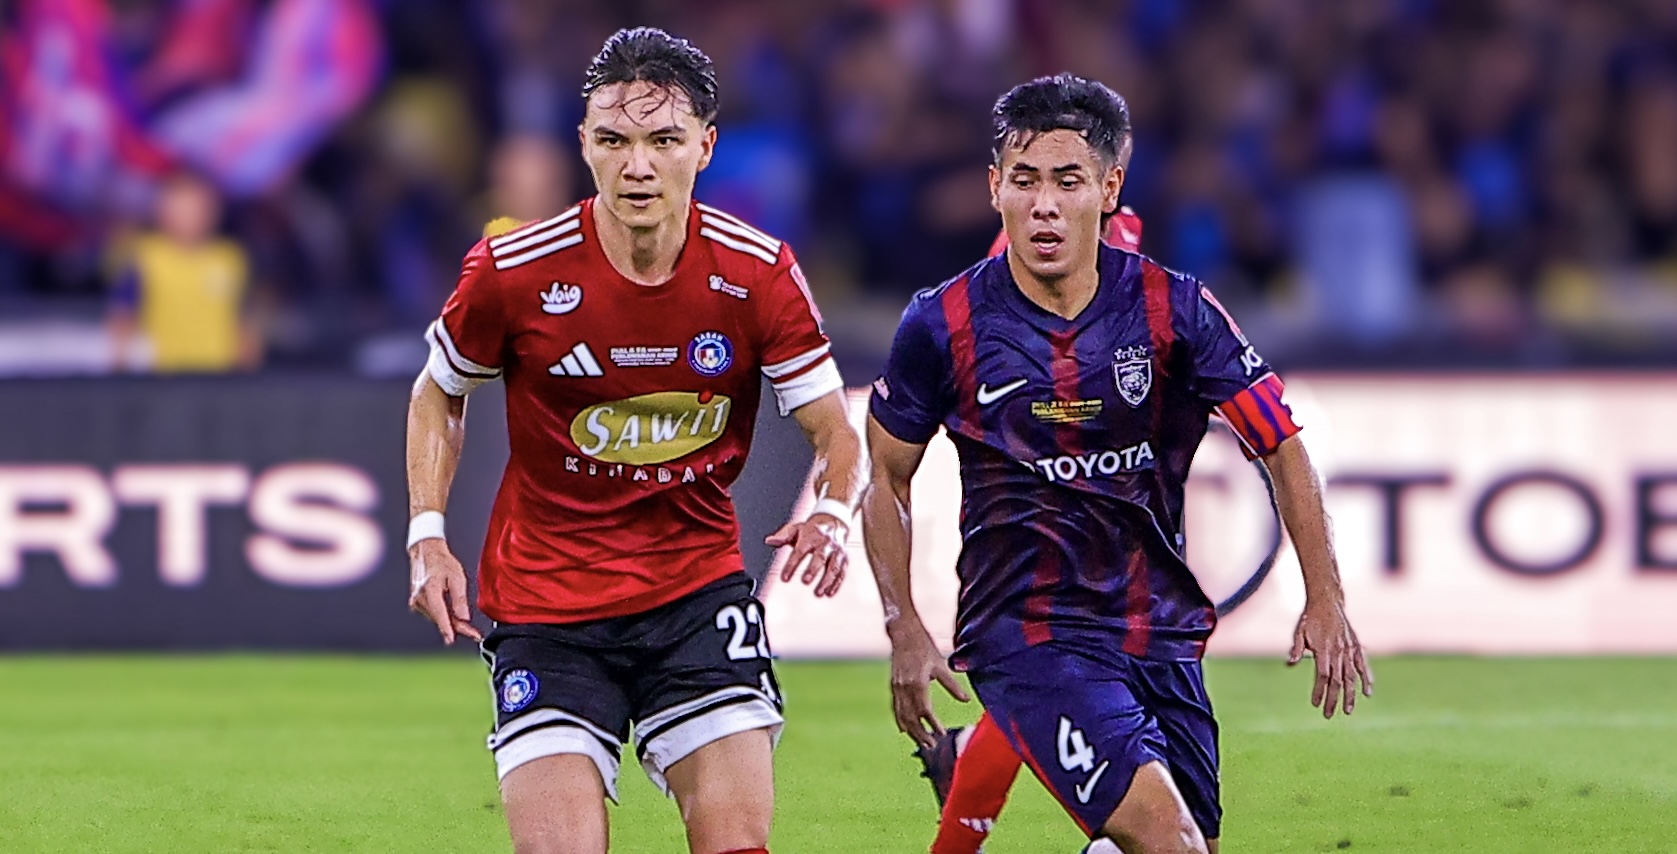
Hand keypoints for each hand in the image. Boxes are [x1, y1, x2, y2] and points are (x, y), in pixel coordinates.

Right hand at [407, 540, 483, 644]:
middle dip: (457, 628)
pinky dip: (444, 616)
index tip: (453, 640)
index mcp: (429, 590)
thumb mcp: (457, 577)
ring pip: (437, 618)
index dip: (448, 629)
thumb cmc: (442, 562)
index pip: (440, 615)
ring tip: (468, 626)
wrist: (426, 553)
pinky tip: (454, 616)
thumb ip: (460, 599)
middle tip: (474, 634)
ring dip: (451, 623)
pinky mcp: (416, 603)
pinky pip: (433, 614)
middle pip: (440, 619)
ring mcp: (416, 602)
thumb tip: (464, 618)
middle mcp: (419, 598)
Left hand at [766, 513, 847, 596]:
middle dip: (813, 569)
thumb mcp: (796, 529)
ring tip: (819, 593)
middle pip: (820, 557)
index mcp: (811, 537)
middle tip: (805, 581)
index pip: (800, 552)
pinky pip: (842, 571)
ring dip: (827, 580)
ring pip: (834, 566)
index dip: (792, 565)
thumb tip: (769, 541)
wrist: (833, 522)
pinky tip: (829, 593)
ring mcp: (836, 551)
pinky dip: (837, 583)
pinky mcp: (844, 558)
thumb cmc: (811, 530)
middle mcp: (825, 543)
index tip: (784, 579)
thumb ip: (783, 536)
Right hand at [887, 622, 970, 748]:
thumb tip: (966, 700)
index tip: (942, 733)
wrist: (903, 634)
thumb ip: (953, 685)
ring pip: (902, 715)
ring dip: (912, 731)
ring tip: (921, 742)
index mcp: (918, 683)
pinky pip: (896, 708)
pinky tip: (905, 730)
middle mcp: (905, 688)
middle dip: (921, 733)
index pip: (925, 711)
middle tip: (932, 745)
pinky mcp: (893, 686)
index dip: (933, 724)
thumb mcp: (941, 665)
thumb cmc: (924, 647)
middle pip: (912, 717)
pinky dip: (900, 720)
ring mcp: (897, 687)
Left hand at [1287, 598, 1373, 718]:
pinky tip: (1367, 692)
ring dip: (1350, 694)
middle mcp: (1338, 651)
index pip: (1322, 675)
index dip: (1319, 691)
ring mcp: (1349, 649)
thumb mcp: (1299, 631)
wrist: (1327, 602)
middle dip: (1333, 699)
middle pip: (1337, 680)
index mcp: (1323, 649)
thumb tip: (1289, 663)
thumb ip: (1296, 648)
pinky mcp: (1356, 646)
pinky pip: (1363, 665)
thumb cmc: (1309, 619)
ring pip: (1351, 676)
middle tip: (1329, 715)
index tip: (1315, 704)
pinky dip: (1367, 678)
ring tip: (1348, 710)